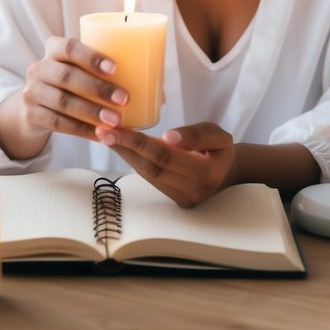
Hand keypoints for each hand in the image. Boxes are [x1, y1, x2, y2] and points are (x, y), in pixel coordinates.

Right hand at [12, 36, 127, 143]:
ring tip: (115, 121)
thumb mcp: (82, 71)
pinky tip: (99, 135)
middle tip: (124, 99)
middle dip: (98, 88)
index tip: (115, 68)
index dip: (91, 56)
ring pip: (63, 101)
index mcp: (54, 49)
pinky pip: (58, 123)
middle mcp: (39, 68)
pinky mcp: (31, 114)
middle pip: (67, 76)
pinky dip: (82, 130)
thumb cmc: (72, 85)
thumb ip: (111, 75)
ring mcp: (32, 91)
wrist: (36, 108)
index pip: (69, 46)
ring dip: (92, 112)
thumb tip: (160, 95)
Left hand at [95, 122, 236, 206]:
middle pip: (152, 167)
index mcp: (207, 173)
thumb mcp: (218, 135)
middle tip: (103, 131)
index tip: (119, 129)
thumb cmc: (219, 150)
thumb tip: (169, 137)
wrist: (227, 174)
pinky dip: (133, 161)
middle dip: (125, 148)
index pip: (166, 157)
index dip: (141, 143)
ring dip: (125, 155)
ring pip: (147, 174)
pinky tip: (120, 147)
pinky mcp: (172, 200)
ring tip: (106, 136)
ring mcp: (181, 199)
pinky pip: (149, 178)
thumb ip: (196, 134)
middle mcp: (193, 191)